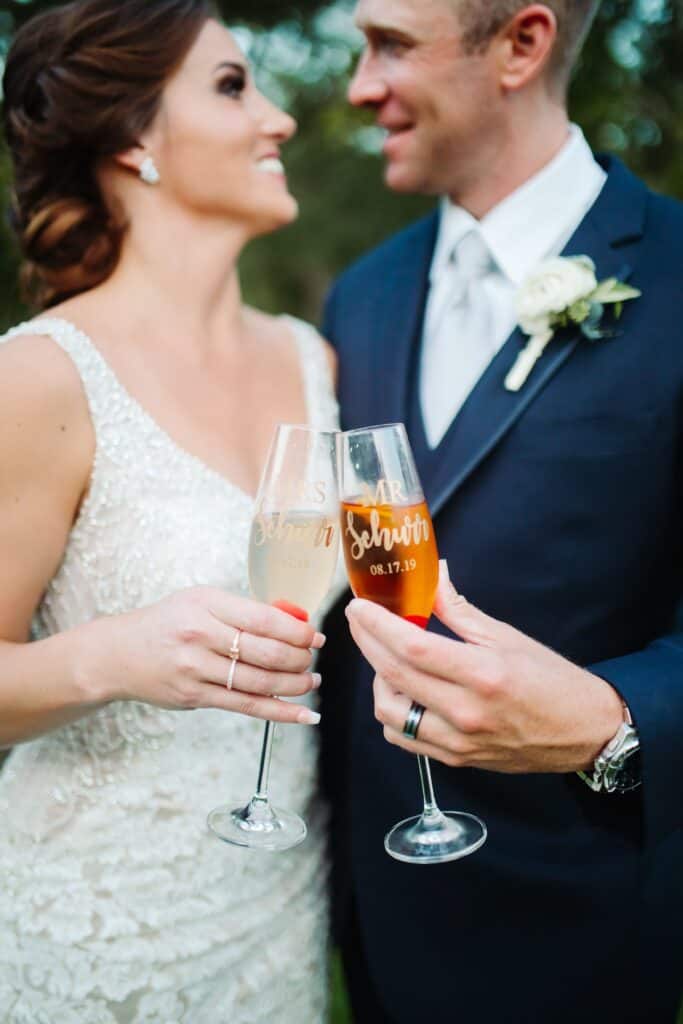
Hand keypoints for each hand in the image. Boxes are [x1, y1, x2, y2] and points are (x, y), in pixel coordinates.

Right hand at [78, 587, 324, 725]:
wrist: (118, 654)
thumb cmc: (168, 623)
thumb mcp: (201, 601)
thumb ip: (243, 611)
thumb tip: (294, 623)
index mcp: (206, 605)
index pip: (263, 619)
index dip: (296, 631)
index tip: (315, 636)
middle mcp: (200, 636)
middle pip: (265, 652)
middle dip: (299, 658)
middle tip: (313, 658)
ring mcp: (196, 669)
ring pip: (259, 682)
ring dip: (295, 685)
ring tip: (311, 682)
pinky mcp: (195, 697)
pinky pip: (246, 706)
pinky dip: (280, 712)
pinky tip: (303, 715)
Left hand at [345, 563, 622, 772]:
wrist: (585, 731)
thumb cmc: (552, 680)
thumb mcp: (507, 636)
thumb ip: (459, 610)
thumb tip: (433, 576)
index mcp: (482, 674)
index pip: (412, 648)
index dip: (378, 625)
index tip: (359, 607)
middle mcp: (466, 712)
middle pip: (393, 676)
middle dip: (366, 643)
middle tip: (359, 621)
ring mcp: (458, 740)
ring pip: (389, 713)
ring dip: (378, 681)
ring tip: (388, 659)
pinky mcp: (455, 759)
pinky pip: (403, 739)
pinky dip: (392, 714)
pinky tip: (402, 692)